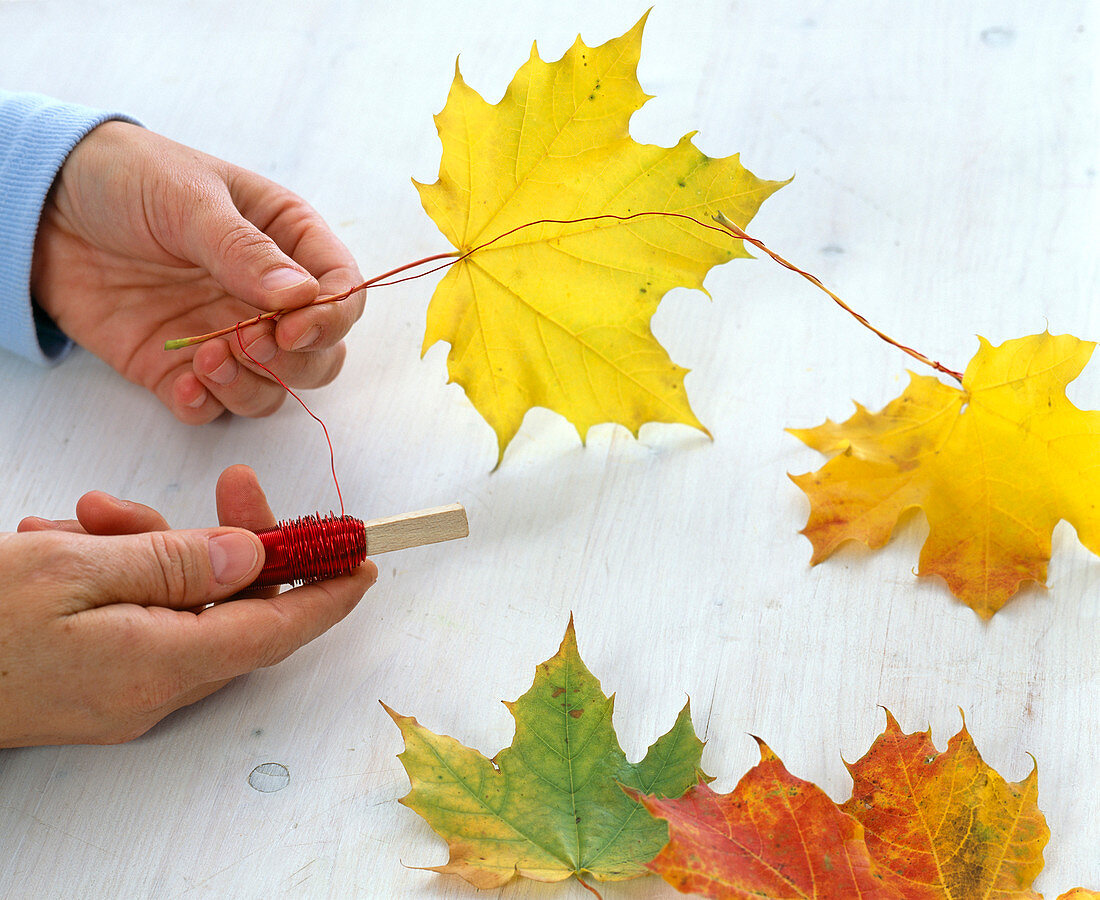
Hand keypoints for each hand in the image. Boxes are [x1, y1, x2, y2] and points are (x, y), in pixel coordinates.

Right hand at [0, 465, 376, 746]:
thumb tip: (254, 560)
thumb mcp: (73, 569)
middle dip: (238, 540)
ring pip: (186, 603)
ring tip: (95, 516)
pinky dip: (126, 572)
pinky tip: (74, 542)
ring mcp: (124, 689)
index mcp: (161, 665)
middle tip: (234, 483)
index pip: (278, 632)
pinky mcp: (97, 681)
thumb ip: (173, 562)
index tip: (366, 562)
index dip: (329, 595)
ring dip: (159, 546)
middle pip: (237, 608)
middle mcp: (153, 688)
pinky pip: (142, 618)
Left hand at [30, 121, 365, 423]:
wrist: (44, 204)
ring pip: (275, 390)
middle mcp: (269, 298)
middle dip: (295, 362)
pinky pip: (214, 408)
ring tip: (206, 359)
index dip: (330, 318)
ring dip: (252, 388)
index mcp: (289, 242)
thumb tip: (302, 296)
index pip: (341, 292)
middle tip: (251, 343)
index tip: (293, 328)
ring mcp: (229, 336)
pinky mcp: (183, 369)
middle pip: (320, 355)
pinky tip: (184, 384)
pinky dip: (207, 405)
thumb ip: (244, 250)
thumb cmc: (128, 178)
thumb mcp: (189, 197)